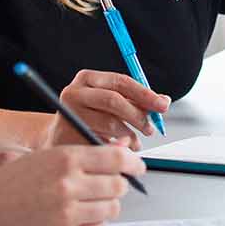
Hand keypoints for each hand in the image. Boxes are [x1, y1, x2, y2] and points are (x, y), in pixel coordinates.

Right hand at [0, 144, 143, 225]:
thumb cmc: (12, 183)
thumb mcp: (47, 158)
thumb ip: (85, 154)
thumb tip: (124, 147)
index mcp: (65, 159)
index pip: (117, 158)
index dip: (133, 163)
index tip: (137, 168)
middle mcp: (68, 184)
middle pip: (118, 186)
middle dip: (118, 187)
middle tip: (107, 188)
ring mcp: (67, 212)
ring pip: (111, 209)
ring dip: (105, 207)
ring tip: (86, 205)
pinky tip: (77, 219)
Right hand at [44, 70, 169, 147]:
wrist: (60, 135)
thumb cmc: (90, 117)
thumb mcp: (111, 103)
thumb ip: (135, 100)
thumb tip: (163, 101)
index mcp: (87, 78)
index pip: (121, 82)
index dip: (145, 94)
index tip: (162, 105)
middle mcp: (74, 92)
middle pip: (114, 100)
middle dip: (138, 116)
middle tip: (150, 128)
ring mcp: (68, 114)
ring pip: (108, 123)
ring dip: (129, 134)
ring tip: (136, 142)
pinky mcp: (67, 135)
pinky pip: (101, 141)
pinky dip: (116, 146)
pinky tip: (121, 147)